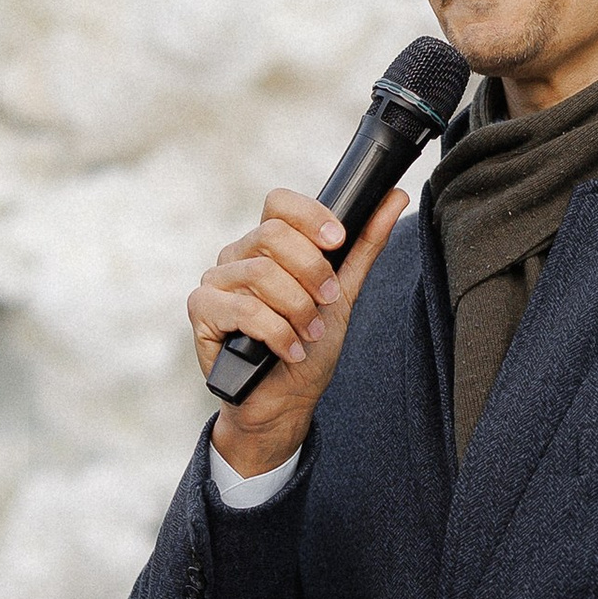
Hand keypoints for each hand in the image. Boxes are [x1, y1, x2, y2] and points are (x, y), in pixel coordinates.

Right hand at [191, 186, 409, 480]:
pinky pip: (243, 309)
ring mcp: (215, 281)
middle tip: (327, 301)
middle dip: (312, 271)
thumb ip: (364, 246)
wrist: (285, 402)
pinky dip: (276, 333)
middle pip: (272, 235)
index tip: (338, 241)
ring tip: (309, 333)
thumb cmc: (308, 347)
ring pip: (261, 274)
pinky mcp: (202, 310)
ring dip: (297, 309)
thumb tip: (395, 197)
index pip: (279, 203)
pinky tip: (289, 351)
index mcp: (266, 245)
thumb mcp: (343, 293)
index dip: (310, 216)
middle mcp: (237, 256)